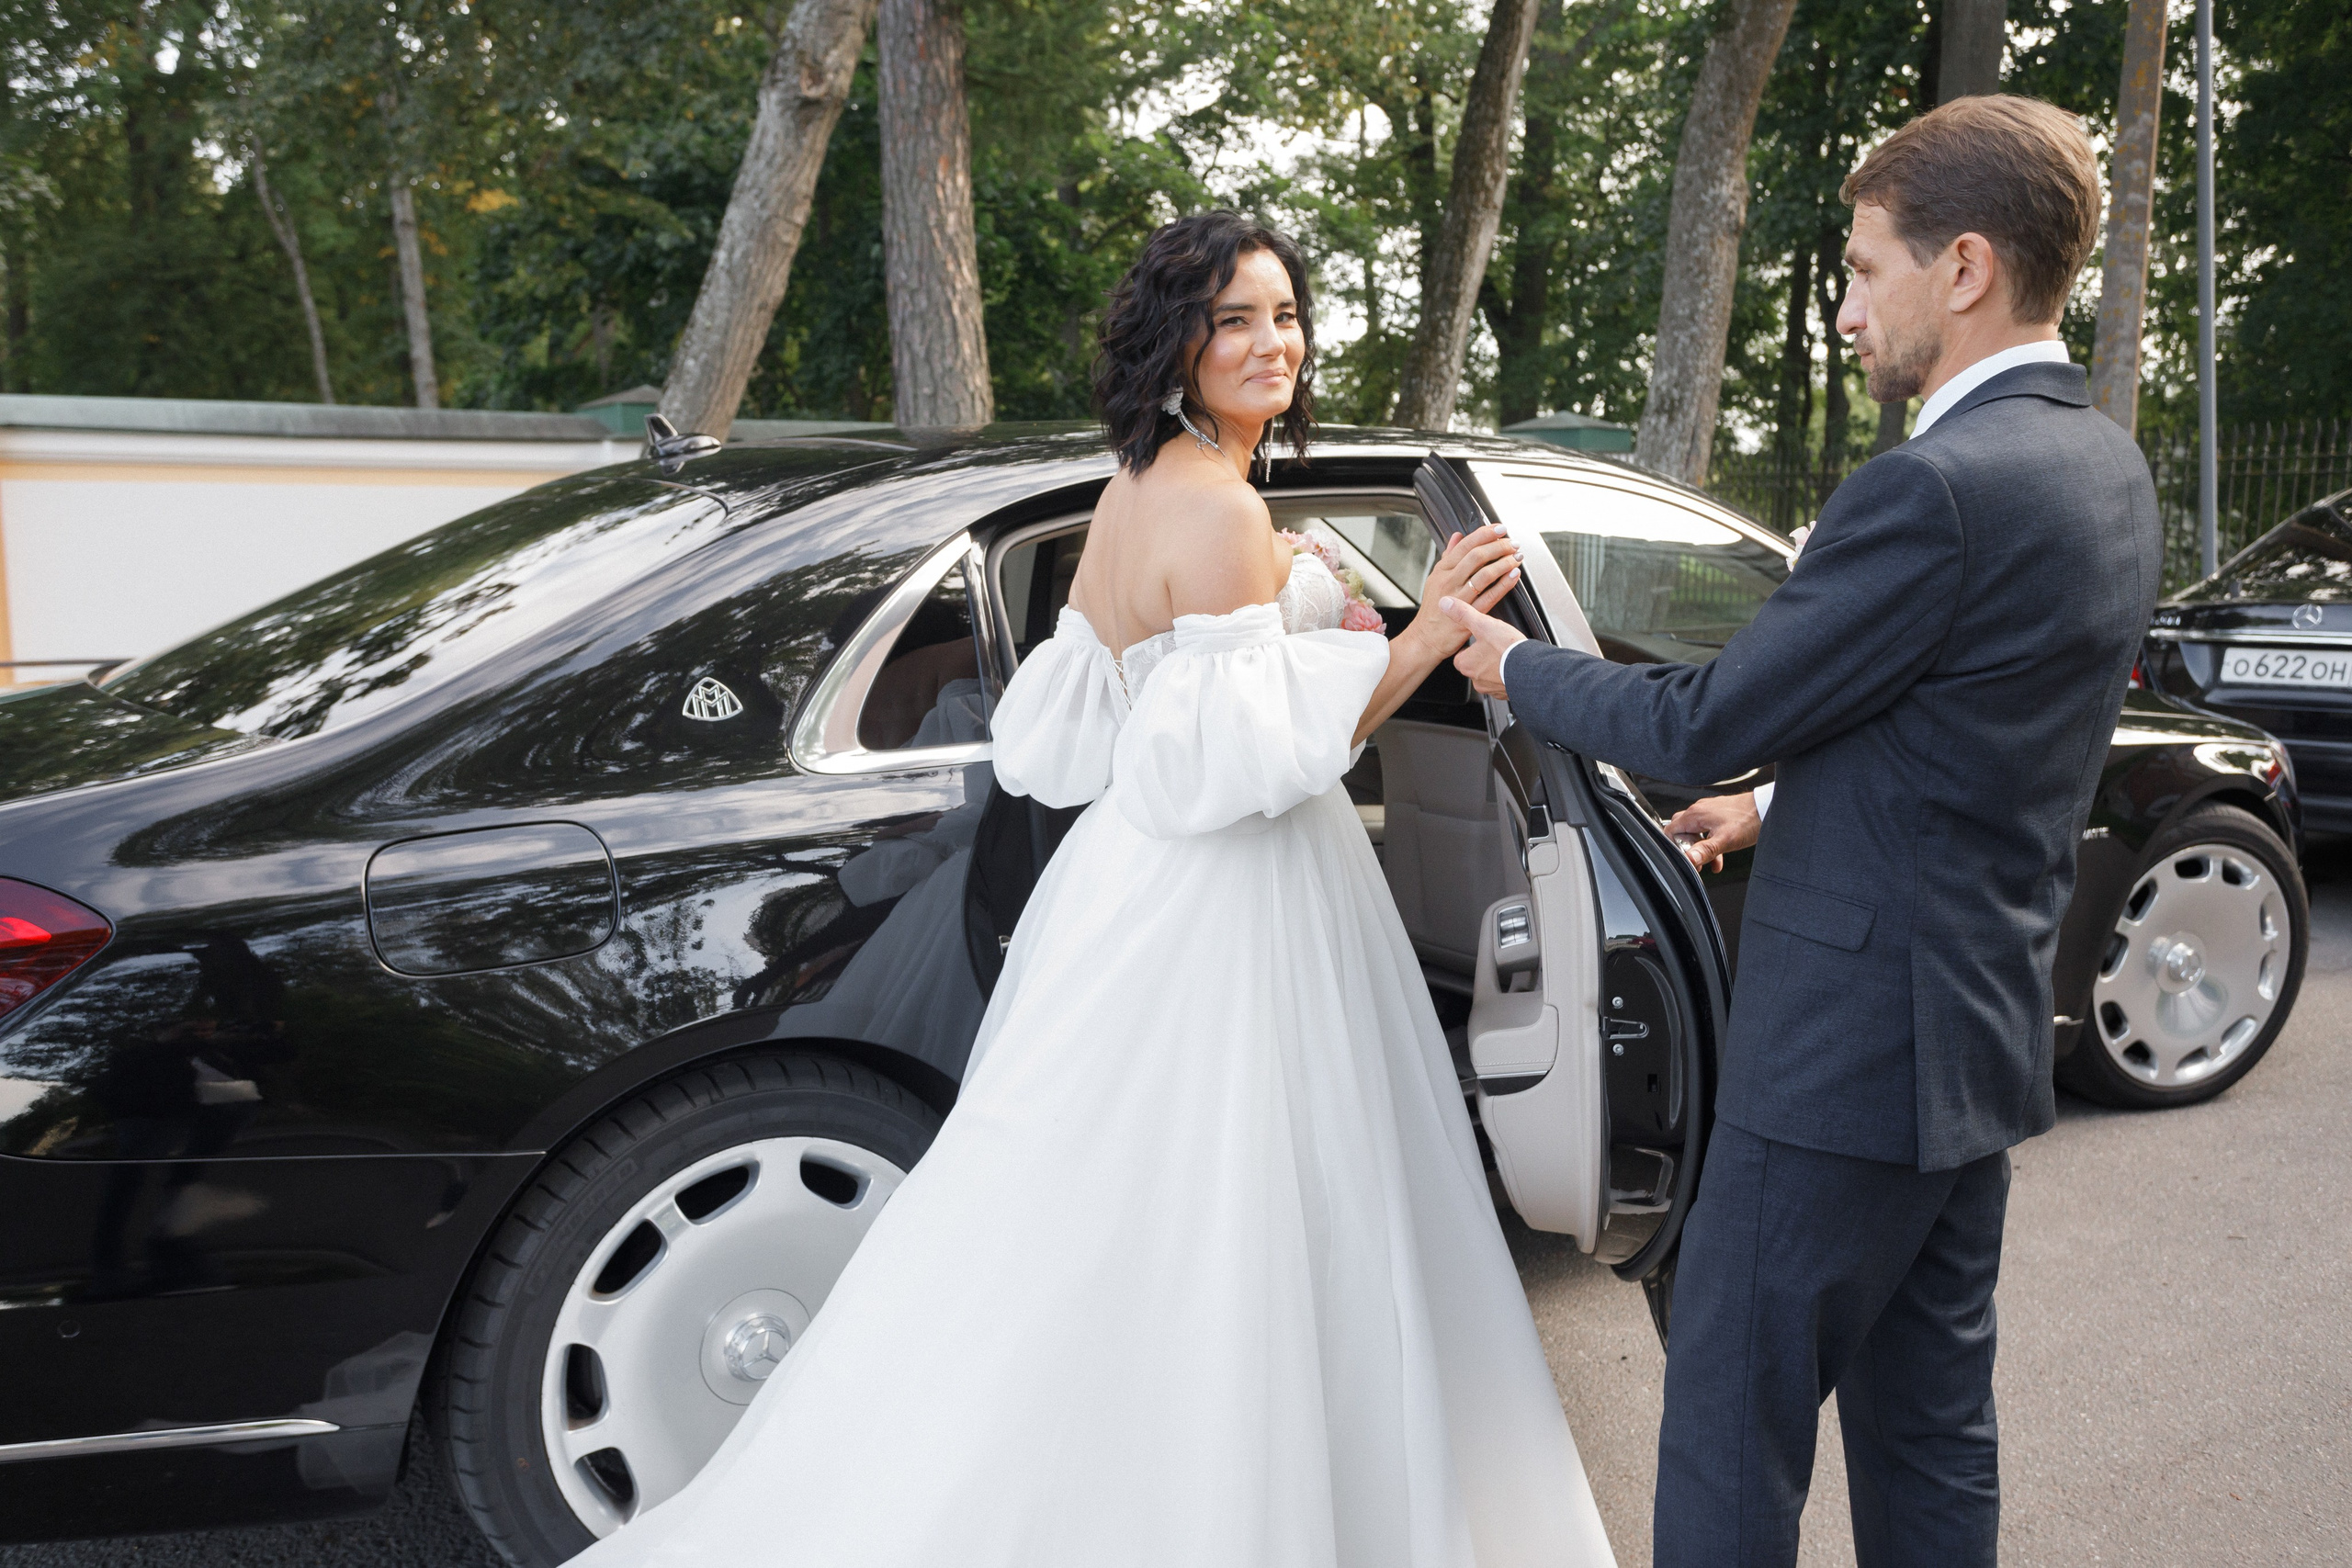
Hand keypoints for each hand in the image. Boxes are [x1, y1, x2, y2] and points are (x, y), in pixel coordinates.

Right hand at [1404, 527, 1522, 658]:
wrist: (1425, 638)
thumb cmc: (1433, 609)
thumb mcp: (1435, 578)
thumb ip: (1448, 556)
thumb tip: (1457, 536)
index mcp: (1442, 570)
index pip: (1465, 545)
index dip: (1484, 534)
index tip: (1500, 528)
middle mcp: (1449, 581)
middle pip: (1476, 556)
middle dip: (1498, 546)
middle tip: (1513, 543)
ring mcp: (1458, 598)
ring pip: (1484, 574)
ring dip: (1504, 563)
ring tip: (1517, 556)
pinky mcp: (1469, 615)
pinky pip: (1490, 596)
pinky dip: (1504, 584)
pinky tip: (1514, 575)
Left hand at [1437, 594, 1522, 696]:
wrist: (1530, 670)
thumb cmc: (1506, 650)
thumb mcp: (1483, 625)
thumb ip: (1464, 614)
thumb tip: (1446, 604)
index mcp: (1466, 664)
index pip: (1461, 656)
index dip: (1470, 647)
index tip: (1479, 641)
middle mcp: (1476, 680)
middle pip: (1475, 667)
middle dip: (1484, 658)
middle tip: (1495, 647)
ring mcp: (1491, 689)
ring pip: (1490, 676)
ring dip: (1497, 668)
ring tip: (1507, 656)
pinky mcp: (1506, 693)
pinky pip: (1504, 684)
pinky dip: (1508, 676)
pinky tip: (1516, 666)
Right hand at [1664, 792, 1759, 871]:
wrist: (1766, 808)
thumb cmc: (1748, 821)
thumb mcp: (1725, 840)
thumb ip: (1704, 851)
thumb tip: (1688, 859)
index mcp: (1695, 814)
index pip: (1670, 831)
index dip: (1675, 847)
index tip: (1687, 857)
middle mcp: (1699, 810)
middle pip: (1681, 831)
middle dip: (1687, 849)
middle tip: (1698, 861)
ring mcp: (1709, 810)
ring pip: (1695, 832)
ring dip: (1701, 848)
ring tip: (1712, 862)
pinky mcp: (1718, 813)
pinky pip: (1706, 829)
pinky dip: (1710, 842)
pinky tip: (1720, 853)